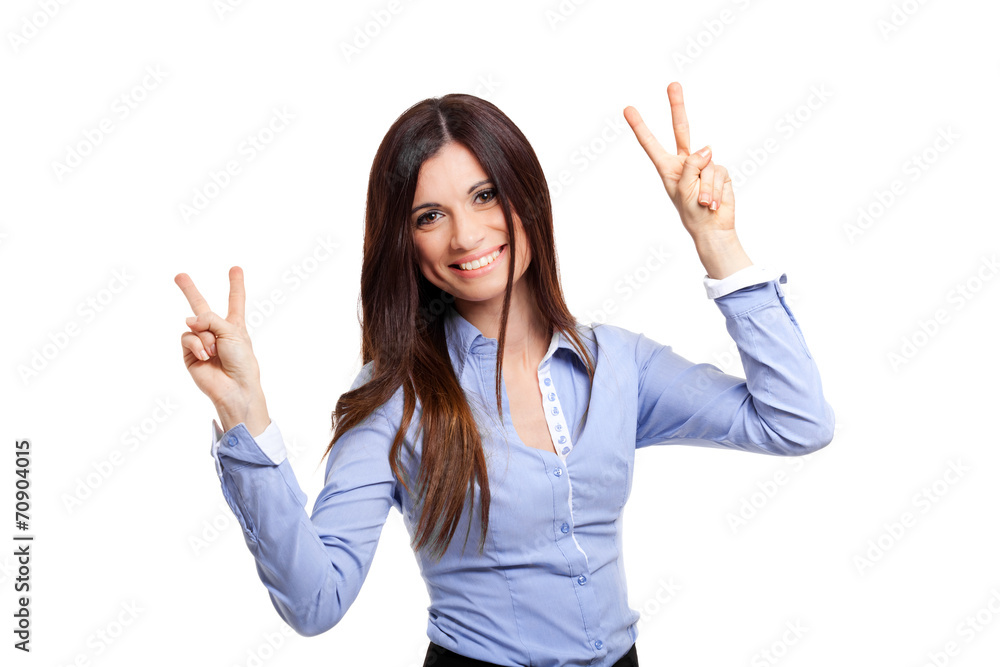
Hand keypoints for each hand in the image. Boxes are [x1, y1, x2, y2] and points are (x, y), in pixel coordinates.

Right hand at [174, 266, 263, 411]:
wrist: (235, 387)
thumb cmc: (241, 361)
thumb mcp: (233, 331)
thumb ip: (210, 318)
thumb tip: (188, 320)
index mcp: (233, 325)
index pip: (235, 301)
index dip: (235, 285)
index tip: (235, 269)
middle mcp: (216, 331)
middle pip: (201, 307)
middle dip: (189, 290)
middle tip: (179, 275)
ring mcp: (201, 342)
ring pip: (193, 325)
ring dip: (205, 337)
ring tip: (215, 351)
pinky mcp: (190, 353)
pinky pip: (187, 338)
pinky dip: (197, 345)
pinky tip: (207, 356)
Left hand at [624, 81, 734, 239]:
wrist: (712, 228)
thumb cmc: (691, 213)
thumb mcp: (683, 189)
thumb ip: (692, 164)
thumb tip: (707, 147)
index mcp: (668, 168)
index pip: (651, 144)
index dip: (640, 127)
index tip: (628, 109)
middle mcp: (685, 162)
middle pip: (681, 130)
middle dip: (677, 106)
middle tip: (672, 84)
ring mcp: (704, 165)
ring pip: (705, 162)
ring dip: (705, 187)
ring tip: (702, 202)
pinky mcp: (720, 171)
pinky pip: (718, 172)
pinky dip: (715, 189)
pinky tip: (713, 201)